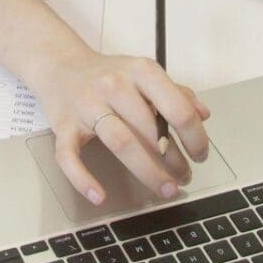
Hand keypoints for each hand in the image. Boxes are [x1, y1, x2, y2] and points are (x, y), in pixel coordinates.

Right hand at [34, 48, 211, 204]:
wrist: (60, 66)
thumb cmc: (108, 75)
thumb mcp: (144, 73)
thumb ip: (176, 92)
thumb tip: (203, 114)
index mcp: (140, 71)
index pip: (177, 108)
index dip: (195, 137)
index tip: (200, 155)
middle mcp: (113, 85)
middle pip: (150, 130)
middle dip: (173, 161)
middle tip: (183, 178)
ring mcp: (86, 105)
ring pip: (120, 143)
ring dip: (147, 171)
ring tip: (165, 188)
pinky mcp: (63, 126)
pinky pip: (70, 156)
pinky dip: (83, 179)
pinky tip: (99, 196)